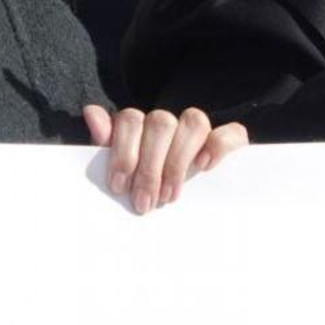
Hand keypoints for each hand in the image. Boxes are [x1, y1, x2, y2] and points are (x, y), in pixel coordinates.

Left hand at [82, 104, 247, 213]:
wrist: (182, 212)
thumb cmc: (142, 190)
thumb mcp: (120, 173)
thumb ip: (105, 145)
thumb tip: (92, 112)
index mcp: (139, 128)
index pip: (131, 119)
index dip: (124, 151)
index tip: (119, 186)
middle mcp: (170, 123)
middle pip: (161, 123)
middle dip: (150, 167)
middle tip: (144, 203)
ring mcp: (201, 130)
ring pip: (193, 122)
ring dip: (178, 161)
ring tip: (170, 196)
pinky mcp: (232, 139)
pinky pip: (231, 132)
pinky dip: (217, 146)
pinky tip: (204, 167)